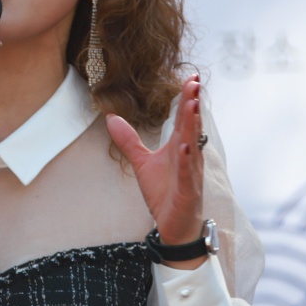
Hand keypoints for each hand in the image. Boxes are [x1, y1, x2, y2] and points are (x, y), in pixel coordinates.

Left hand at [106, 76, 204, 257]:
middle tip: (194, 82)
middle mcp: (189, 156)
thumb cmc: (164, 193)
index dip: (187, 98)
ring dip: (193, 126)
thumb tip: (110, 118)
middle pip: (191, 126)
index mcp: (179, 147)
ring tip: (193, 105)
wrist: (173, 227)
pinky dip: (188, 160)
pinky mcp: (188, 191)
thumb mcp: (142, 163)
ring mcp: (191, 173)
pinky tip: (187, 146)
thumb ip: (128, 141)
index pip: (184, 118)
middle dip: (193, 104)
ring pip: (194, 145)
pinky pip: (189, 173)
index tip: (190, 78)